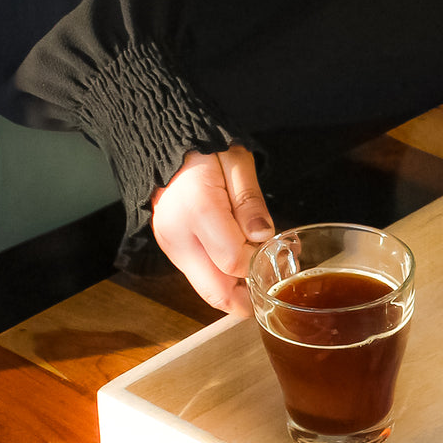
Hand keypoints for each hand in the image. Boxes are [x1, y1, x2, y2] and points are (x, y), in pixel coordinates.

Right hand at [150, 146, 274, 316]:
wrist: (165, 144)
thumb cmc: (205, 149)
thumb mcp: (237, 162)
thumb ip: (251, 202)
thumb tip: (263, 235)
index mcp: (197, 211)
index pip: (234, 262)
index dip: (260, 265)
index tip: (278, 254)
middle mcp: (178, 236)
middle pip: (216, 292)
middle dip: (250, 299)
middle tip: (275, 286)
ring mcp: (171, 247)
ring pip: (209, 290)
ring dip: (238, 290)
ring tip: (262, 270)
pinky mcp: (172, 250)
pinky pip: (203, 278)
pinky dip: (225, 278)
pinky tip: (243, 262)